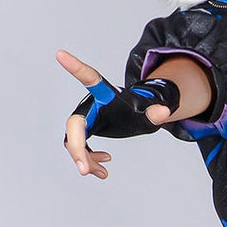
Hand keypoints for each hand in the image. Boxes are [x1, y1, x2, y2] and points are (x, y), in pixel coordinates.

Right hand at [56, 50, 178, 177]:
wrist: (139, 117)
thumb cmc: (141, 110)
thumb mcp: (150, 112)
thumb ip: (155, 112)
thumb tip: (166, 112)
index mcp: (103, 94)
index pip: (88, 77)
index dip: (75, 66)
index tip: (60, 53)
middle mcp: (89, 106)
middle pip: (74, 126)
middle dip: (77, 148)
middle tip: (84, 170)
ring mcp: (85, 120)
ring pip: (74, 143)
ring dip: (86, 160)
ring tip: (104, 173)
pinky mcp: (85, 133)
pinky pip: (80, 150)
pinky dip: (90, 162)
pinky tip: (104, 170)